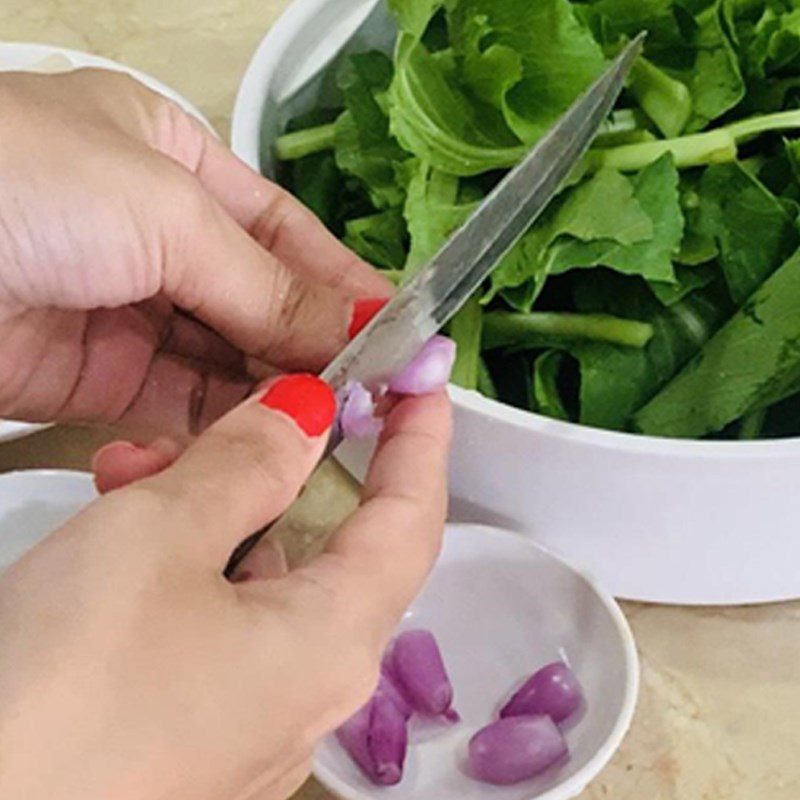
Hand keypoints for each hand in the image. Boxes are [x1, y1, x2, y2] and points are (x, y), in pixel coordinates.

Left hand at [0, 69, 388, 437]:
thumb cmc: (18, 182)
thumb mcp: (167, 212)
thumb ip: (269, 284)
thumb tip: (360, 328)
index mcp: (176, 164)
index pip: (286, 236)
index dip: (345, 286)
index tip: (400, 338)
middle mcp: (156, 236)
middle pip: (262, 305)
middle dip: (315, 350)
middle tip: (374, 398)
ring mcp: (128, 310)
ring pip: (228, 364)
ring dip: (276, 395)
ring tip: (333, 427)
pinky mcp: (98, 379)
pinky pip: (182, 407)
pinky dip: (226, 428)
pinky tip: (269, 443)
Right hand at [0, 375, 451, 799]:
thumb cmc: (65, 685)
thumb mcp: (158, 538)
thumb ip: (247, 464)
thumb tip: (310, 411)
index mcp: (334, 641)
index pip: (413, 516)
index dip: (421, 439)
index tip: (421, 378)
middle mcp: (311, 689)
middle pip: (331, 545)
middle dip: (282, 468)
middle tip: (241, 410)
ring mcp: (254, 719)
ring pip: (263, 579)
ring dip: (213, 512)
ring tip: (131, 471)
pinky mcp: (197, 734)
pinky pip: (220, 625)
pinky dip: (186, 569)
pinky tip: (120, 544)